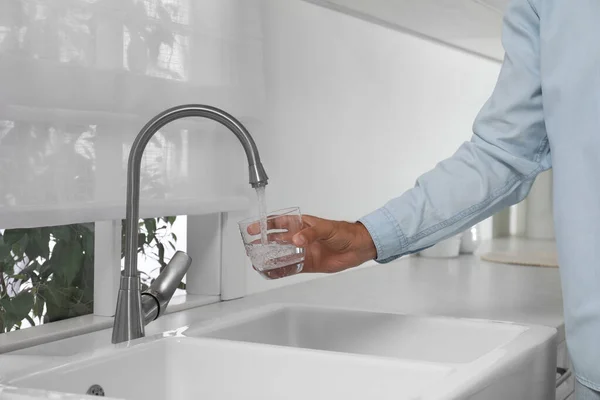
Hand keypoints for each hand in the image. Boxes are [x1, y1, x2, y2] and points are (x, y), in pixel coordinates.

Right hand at [247, 215, 376, 273]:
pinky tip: (271, 272)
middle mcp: (300, 237)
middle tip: (251, 246)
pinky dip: (281, 270)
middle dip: (263, 242)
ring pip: (281, 254)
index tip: (253, 228)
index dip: (265, 224)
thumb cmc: (344, 232)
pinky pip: (291, 268)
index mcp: (302, 224)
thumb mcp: (325, 228)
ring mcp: (303, 251)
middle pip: (276, 239)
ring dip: (269, 257)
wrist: (358, 247)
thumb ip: (310, 234)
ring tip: (257, 261)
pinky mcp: (308, 264)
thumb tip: (296, 239)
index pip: (279, 222)